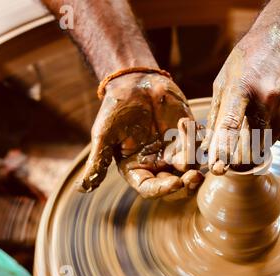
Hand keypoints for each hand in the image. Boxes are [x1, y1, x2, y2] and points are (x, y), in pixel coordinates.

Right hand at [78, 72, 202, 198]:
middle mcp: (157, 165)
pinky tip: (186, 122)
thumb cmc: (116, 108)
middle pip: (176, 185)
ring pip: (190, 166)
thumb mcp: (104, 135)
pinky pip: (198, 145)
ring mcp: (173, 151)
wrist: (134, 81)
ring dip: (194, 159)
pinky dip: (197, 138)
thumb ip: (98, 162)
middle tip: (195, 176)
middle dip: (187, 184)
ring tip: (186, 133)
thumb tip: (82, 189)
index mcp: (137, 169)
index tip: (176, 183)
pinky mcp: (187, 136)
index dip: (163, 190)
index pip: (151, 189)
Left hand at [202, 26, 279, 174]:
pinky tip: (278, 109)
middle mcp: (267, 96)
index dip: (222, 150)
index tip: (216, 168)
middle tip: (242, 140)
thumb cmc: (247, 62)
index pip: (230, 126)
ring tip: (262, 110)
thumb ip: (216, 117)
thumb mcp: (224, 82)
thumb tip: (206, 148)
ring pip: (272, 140)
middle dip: (245, 150)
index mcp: (241, 88)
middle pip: (254, 142)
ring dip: (263, 135)